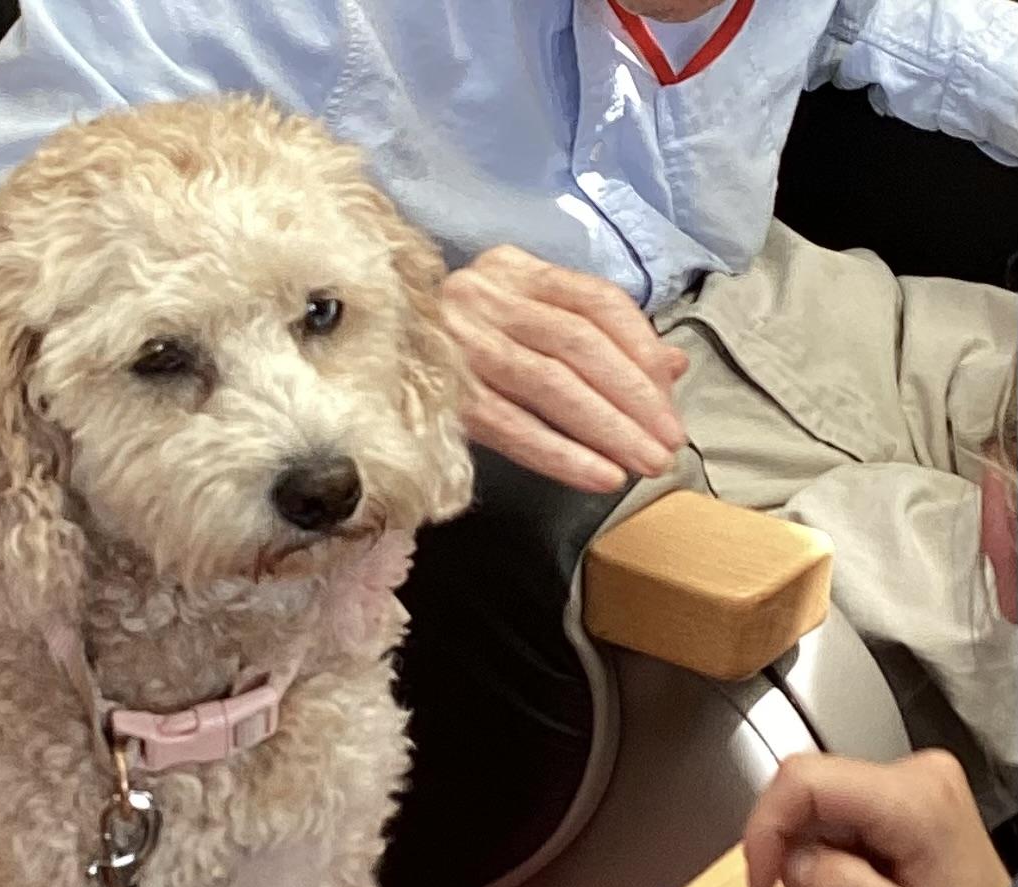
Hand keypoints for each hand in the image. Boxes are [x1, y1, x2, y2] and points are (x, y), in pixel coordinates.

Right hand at [441, 246, 687, 492]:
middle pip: (578, 345)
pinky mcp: (441, 394)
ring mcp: (458, 345)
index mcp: (511, 270)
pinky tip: (598, 476)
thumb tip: (672, 368)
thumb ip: (596, 338)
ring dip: (608, 429)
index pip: (593, 301)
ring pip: (552, 383)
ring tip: (642, 464)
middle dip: (634, 399)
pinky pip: (512, 427)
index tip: (670, 395)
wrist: (354, 361)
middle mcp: (484, 297)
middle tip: (666, 445)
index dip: (641, 348)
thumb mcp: (526, 324)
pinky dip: (561, 454)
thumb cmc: (458, 347)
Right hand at [746, 751, 1010, 886]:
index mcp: (915, 798)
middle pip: (805, 800)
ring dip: (810, 875)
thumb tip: (791, 860)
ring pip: (812, 815)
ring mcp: (906, 780)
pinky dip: (827, 867)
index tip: (760, 883)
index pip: (803, 780)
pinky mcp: (898, 794)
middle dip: (795, 865)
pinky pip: (832, 820)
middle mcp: (911, 773)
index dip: (765, 827)